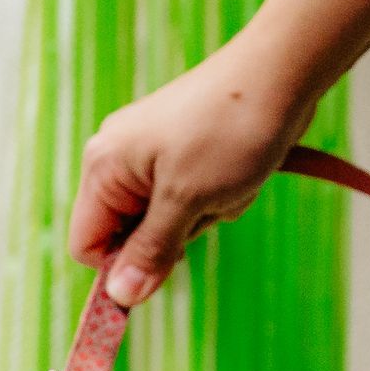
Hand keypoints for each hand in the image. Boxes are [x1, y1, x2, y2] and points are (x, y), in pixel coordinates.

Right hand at [67, 33, 315, 306]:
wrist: (282, 72)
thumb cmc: (229, 130)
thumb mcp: (188, 200)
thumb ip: (151, 251)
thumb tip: (119, 298)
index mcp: (104, 167)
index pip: (87, 244)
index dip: (119, 268)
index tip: (163, 271)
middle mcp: (119, 160)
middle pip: (131, 236)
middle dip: (175, 234)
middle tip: (206, 202)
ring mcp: (153, 155)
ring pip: (169, 221)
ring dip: (205, 214)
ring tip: (229, 181)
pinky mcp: (184, 153)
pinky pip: (193, 200)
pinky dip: (219, 198)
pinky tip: (240, 172)